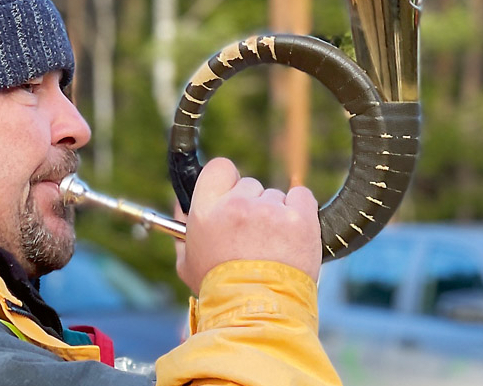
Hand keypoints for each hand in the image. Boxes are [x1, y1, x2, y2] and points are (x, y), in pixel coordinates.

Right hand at [174, 157, 321, 293]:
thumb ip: (182, 227)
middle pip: (250, 185)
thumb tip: (180, 202)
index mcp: (206, 211)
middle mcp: (237, 206)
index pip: (219, 168)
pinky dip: (300, 211)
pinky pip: (302, 196)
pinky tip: (293, 234)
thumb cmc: (221, 290)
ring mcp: (270, 211)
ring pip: (276, 196)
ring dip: (276, 215)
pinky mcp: (299, 219)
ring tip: (272, 247)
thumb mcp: (188, 262)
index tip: (232, 197)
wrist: (259, 314)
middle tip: (252, 236)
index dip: (227, 181)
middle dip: (253, 206)